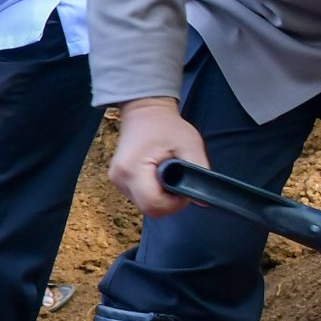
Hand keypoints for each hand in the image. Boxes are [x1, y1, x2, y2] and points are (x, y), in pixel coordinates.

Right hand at [109, 98, 207, 217]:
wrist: (144, 112)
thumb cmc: (166, 125)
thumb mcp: (190, 145)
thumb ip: (199, 171)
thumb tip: (203, 199)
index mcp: (133, 170)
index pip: (153, 205)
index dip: (174, 204)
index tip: (183, 188)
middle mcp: (120, 179)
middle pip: (149, 208)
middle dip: (169, 202)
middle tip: (179, 182)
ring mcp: (117, 181)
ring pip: (144, 205)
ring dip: (161, 198)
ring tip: (169, 176)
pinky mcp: (119, 181)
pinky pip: (140, 197)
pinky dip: (153, 193)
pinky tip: (159, 177)